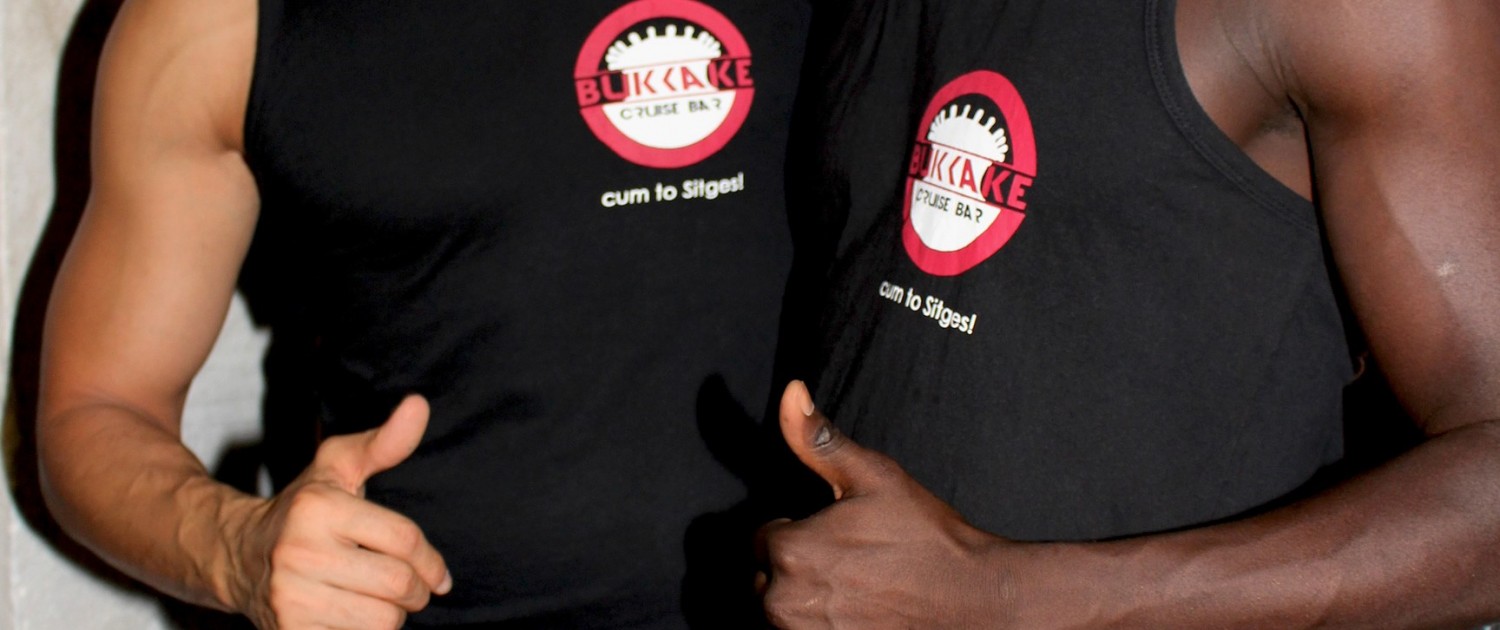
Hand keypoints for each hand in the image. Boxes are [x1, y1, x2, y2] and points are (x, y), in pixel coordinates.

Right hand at [232, 395, 450, 628]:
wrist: (237, 556)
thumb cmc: (304, 509)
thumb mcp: (338, 468)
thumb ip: (384, 443)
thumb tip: (420, 405)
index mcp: (320, 508)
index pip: (404, 540)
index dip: (432, 562)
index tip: (439, 575)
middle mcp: (301, 551)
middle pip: (397, 585)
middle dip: (416, 591)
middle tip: (410, 589)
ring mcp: (291, 596)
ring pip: (381, 621)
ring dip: (392, 617)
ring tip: (380, 602)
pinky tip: (354, 617)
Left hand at [757, 382, 1014, 628]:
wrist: (974, 602)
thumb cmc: (926, 538)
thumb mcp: (874, 476)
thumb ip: (818, 438)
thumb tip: (791, 391)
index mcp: (788, 550)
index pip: (766, 539)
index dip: (803, 531)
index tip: (841, 535)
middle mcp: (783, 602)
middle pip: (768, 578)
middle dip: (799, 568)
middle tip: (853, 563)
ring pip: (783, 611)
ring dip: (808, 600)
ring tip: (860, 589)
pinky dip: (824, 625)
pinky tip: (861, 614)